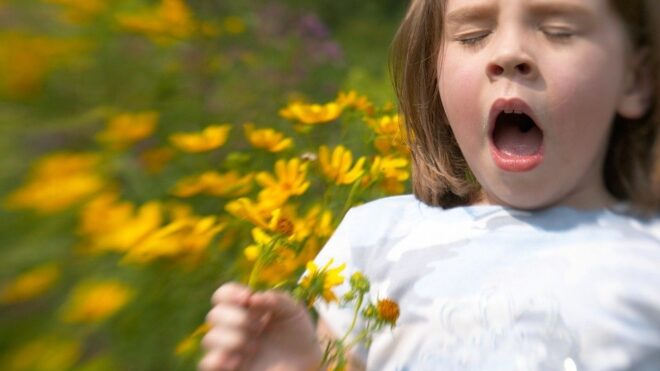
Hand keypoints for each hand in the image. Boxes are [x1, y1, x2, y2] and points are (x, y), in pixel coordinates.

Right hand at [199, 282, 321, 370]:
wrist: (306, 364)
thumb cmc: (298, 336)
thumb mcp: (294, 312)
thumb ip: (278, 299)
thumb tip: (253, 298)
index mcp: (245, 309)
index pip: (223, 295)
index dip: (230, 293)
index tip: (248, 298)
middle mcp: (232, 327)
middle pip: (213, 315)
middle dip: (237, 318)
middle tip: (258, 327)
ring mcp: (228, 349)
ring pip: (209, 339)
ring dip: (233, 339)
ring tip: (254, 347)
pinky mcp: (227, 368)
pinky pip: (207, 363)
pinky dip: (220, 359)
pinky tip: (239, 361)